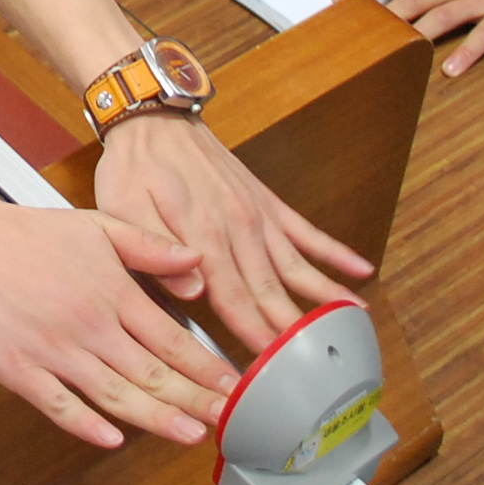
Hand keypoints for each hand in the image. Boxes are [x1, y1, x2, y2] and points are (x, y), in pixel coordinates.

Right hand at [0, 194, 236, 449]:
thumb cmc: (25, 231)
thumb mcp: (97, 226)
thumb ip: (149, 246)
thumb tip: (196, 258)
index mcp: (111, 292)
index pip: (171, 339)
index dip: (205, 367)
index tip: (231, 385)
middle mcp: (89, 325)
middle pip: (151, 373)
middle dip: (195, 400)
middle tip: (226, 420)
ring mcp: (52, 350)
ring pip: (114, 394)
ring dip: (156, 418)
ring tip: (190, 435)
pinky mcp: (17, 368)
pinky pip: (58, 405)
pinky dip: (86, 425)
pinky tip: (112, 438)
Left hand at [93, 115, 371, 353]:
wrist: (154, 117)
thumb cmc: (133, 166)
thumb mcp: (122, 209)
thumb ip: (155, 251)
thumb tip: (193, 291)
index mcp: (201, 236)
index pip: (232, 298)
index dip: (253, 334)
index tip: (271, 367)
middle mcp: (238, 228)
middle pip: (270, 290)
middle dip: (293, 330)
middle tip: (317, 364)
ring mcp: (257, 215)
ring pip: (296, 265)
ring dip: (325, 296)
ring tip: (353, 325)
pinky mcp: (266, 201)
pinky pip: (306, 230)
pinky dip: (334, 252)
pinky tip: (361, 270)